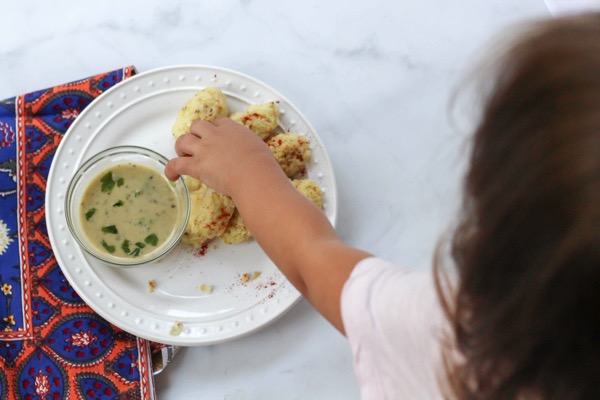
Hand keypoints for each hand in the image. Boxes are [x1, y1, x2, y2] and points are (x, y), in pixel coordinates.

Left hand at [165, 117, 280, 195]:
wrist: (254, 174)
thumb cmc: (262, 164)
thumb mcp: (259, 148)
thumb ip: (249, 148)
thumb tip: (251, 156)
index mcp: (232, 128)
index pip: (217, 123)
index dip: (214, 130)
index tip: (216, 138)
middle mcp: (215, 135)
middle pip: (197, 126)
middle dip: (195, 135)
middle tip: (198, 146)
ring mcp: (204, 149)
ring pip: (182, 140)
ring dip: (181, 148)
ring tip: (183, 156)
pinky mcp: (196, 165)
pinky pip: (176, 164)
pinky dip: (171, 170)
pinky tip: (172, 176)